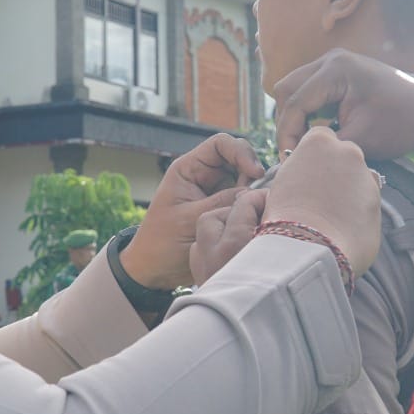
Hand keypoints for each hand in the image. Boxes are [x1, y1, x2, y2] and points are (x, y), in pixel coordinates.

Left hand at [122, 133, 264, 289]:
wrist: (155, 269)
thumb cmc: (162, 243)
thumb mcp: (190, 220)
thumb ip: (222, 203)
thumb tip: (253, 191)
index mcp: (189, 169)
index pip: (221, 144)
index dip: (241, 152)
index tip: (255, 172)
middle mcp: (204, 177)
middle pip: (238, 160)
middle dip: (252, 174)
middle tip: (258, 196)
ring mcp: (215, 193)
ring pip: (245, 181)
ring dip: (254, 192)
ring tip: (257, 210)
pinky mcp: (223, 210)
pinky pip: (244, 202)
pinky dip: (252, 207)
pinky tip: (255, 218)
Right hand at [264, 126, 381, 277]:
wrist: (308, 248)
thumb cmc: (286, 216)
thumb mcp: (283, 182)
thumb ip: (301, 170)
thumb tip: (307, 176)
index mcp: (320, 141)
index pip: (321, 138)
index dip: (314, 157)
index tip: (308, 174)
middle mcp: (348, 152)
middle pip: (344, 157)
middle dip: (336, 173)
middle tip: (318, 198)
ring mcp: (367, 177)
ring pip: (358, 181)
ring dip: (348, 195)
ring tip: (329, 219)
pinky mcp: (379, 203)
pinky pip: (366, 205)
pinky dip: (357, 215)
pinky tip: (341, 230)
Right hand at [273, 48, 413, 160]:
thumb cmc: (400, 123)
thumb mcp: (360, 140)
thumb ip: (324, 145)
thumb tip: (294, 156)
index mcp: (336, 70)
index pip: (295, 102)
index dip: (287, 134)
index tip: (288, 160)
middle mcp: (330, 59)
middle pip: (286, 90)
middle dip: (286, 123)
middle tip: (292, 152)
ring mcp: (332, 63)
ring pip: (293, 89)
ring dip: (293, 116)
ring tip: (302, 144)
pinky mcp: (336, 73)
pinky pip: (307, 90)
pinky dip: (304, 111)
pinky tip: (314, 133)